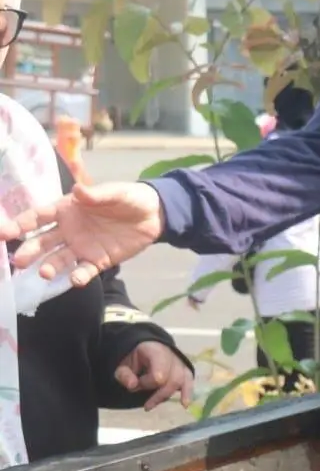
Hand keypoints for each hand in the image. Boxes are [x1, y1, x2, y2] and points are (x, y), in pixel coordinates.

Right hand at [6, 181, 162, 287]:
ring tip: (43, 274)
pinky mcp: (98, 261)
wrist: (153, 215)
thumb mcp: (115, 193)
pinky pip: (84, 271)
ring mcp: (81, 247)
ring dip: (49, 266)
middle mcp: (68, 230)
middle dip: (29, 251)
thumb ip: (96, 194)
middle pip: (43, 242)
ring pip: (59, 259)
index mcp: (66, 210)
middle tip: (18, 261)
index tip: (4, 233)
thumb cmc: (128, 198)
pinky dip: (79, 277)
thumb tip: (78, 190)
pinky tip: (75, 280)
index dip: (21, 224)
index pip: (38, 217)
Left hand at [116, 342, 193, 410]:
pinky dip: (187, 393)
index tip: (135, 385)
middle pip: (173, 379)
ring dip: (167, 396)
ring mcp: (180, 363)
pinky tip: (184, 404)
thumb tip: (133, 386)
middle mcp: (172, 356)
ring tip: (153, 406)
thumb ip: (125, 375)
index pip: (159, 372)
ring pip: (181, 381)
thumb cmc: (135, 360)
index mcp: (155, 351)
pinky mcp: (185, 371)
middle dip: (159, 395)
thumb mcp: (123, 365)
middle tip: (146, 404)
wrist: (146, 351)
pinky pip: (189, 381)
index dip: (148, 383)